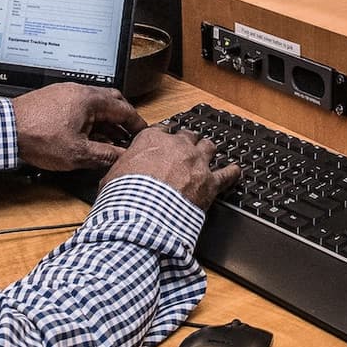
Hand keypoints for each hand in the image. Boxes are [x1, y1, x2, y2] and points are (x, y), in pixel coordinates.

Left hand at [11, 83, 146, 171]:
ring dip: (103, 121)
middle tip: (127, 135)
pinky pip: (78, 106)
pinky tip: (84, 135)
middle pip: (110, 101)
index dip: (136, 123)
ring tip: (107, 140)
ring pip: (93, 105)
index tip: (142, 133)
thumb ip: (104, 155)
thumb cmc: (36, 136)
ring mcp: (64, 93)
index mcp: (89, 99)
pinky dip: (88, 119)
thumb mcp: (77, 153)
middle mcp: (78, 90)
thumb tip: (121, 157)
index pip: (123, 108)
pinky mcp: (52, 99)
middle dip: (121, 119)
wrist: (4, 130)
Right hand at [101, 127, 241, 210]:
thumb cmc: (124, 197)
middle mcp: (176, 146)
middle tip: (186, 149)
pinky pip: (228, 174)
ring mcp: (195, 163)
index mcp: (151, 140)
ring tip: (209, 153)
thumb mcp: (111, 177)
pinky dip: (232, 173)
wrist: (142, 216)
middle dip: (188, 142)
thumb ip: (120, 169)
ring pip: (209, 147)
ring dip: (208, 151)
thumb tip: (114, 176)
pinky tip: (235, 172)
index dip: (164, 137)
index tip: (165, 142)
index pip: (162, 130)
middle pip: (188, 135)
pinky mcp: (209, 183)